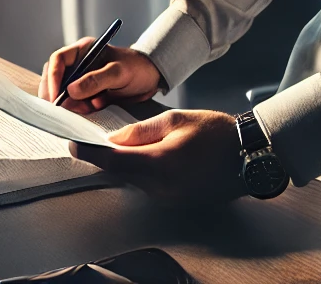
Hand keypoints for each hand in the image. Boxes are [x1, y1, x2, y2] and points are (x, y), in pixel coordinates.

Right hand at [38, 40, 161, 113]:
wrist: (151, 79)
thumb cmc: (137, 68)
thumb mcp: (119, 72)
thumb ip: (96, 80)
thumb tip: (70, 91)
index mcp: (83, 50)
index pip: (58, 60)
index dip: (53, 77)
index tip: (56, 96)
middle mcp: (79, 64)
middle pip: (55, 78)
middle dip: (58, 95)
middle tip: (65, 109)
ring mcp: (82, 80)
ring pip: (64, 93)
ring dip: (70, 104)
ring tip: (86, 109)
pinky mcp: (87, 94)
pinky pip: (75, 103)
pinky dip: (79, 110)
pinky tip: (91, 110)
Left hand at [69, 109, 246, 203]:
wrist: (249, 156)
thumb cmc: (216, 133)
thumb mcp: (175, 120)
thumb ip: (140, 131)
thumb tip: (113, 139)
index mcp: (158, 164)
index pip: (112, 161)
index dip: (88, 153)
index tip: (71, 143)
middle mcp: (160, 187)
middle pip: (120, 173)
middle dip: (106, 156)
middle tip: (90, 139)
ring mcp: (169, 197)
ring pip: (134, 179)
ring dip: (125, 164)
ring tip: (121, 144)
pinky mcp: (176, 200)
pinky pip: (149, 185)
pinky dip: (142, 171)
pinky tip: (146, 156)